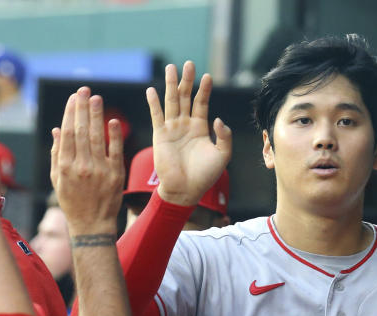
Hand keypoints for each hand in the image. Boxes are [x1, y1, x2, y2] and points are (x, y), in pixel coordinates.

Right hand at [50, 87, 124, 234]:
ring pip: (97, 137)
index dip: (70, 112)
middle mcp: (81, 166)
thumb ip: (57, 154)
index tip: (73, 97)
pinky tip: (113, 121)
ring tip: (97, 99)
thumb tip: (57, 129)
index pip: (68, 132)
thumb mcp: (58, 179)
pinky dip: (114, 136)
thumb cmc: (72, 202)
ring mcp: (99, 170)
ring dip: (96, 116)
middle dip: (83, 108)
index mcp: (65, 165)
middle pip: (81, 130)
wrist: (91, 225)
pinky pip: (115, 151)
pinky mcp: (115, 175)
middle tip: (85, 90)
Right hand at [146, 61, 231, 206]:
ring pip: (171, 102)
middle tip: (188, 63)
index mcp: (200, 128)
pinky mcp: (160, 136)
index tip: (207, 76)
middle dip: (187, 81)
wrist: (185, 190)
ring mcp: (172, 129)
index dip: (204, 90)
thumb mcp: (222, 155)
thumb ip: (224, 136)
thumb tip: (218, 118)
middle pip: (185, 97)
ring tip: (171, 68)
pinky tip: (152, 90)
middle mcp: (185, 125)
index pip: (201, 103)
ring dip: (171, 85)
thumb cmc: (205, 176)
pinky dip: (154, 103)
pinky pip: (156, 116)